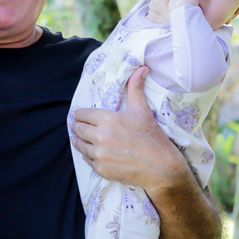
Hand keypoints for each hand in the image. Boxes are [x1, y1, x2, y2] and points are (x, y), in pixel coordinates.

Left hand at [70, 66, 194, 193]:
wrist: (161, 168)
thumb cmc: (152, 138)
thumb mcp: (142, 110)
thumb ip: (135, 89)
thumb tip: (140, 69)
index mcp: (108, 120)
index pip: (82, 114)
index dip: (79, 114)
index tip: (78, 115)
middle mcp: (100, 137)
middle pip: (78, 129)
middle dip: (77, 126)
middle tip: (78, 126)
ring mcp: (99, 155)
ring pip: (79, 145)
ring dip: (80, 140)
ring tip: (81, 138)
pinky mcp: (101, 169)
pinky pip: (86, 160)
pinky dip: (88, 155)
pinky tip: (92, 152)